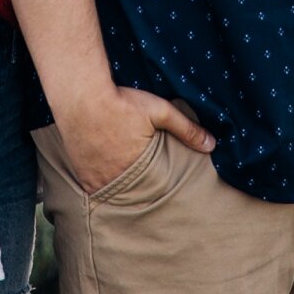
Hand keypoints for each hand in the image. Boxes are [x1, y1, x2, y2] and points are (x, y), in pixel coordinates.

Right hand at [55, 83, 215, 196]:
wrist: (81, 96)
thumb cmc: (121, 102)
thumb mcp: (159, 111)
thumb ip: (186, 128)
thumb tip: (212, 144)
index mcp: (140, 170)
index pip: (156, 193)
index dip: (160, 192)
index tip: (163, 189)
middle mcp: (118, 181)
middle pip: (134, 196)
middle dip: (141, 193)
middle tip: (145, 187)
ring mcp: (98, 181)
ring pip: (114, 195)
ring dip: (121, 189)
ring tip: (125, 180)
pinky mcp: (82, 176)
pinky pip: (95, 190)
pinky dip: (102, 184)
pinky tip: (106, 173)